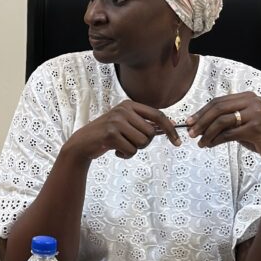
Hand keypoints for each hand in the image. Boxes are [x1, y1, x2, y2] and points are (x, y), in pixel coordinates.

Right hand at [65, 100, 181, 162]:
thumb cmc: (107, 135)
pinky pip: (131, 150)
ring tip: (120, 145)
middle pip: (151, 133)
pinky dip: (125, 155)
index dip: (170, 129)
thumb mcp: (125, 124)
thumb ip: (144, 123)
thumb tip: (170, 126)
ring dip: (133, 149)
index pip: (158, 115)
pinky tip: (115, 150)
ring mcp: (116, 121)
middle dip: (144, 143)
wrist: (83, 143)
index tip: (177, 142)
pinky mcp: (110, 134)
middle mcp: (123, 110)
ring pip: (142, 142)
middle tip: (130, 143)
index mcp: (129, 105)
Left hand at [186, 92, 260, 165]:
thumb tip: (196, 124)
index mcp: (247, 97)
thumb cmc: (257, 136)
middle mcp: (253, 102)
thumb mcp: (240, 123)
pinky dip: (217, 140)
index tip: (189, 121)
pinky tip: (210, 145)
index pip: (218, 102)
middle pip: (218, 109)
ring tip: (200, 142)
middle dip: (201, 121)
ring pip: (222, 121)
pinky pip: (230, 134)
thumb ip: (223, 120)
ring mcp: (256, 114)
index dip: (201, 111)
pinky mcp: (256, 128)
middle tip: (191, 132)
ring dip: (207, 133)